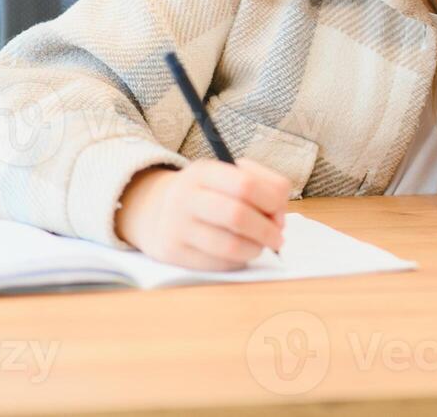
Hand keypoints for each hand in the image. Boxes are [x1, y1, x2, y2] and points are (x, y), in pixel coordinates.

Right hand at [113, 158, 287, 269]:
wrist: (158, 211)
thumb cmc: (209, 192)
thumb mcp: (230, 174)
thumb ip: (264, 186)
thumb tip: (278, 218)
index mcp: (203, 172)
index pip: (245, 184)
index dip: (271, 200)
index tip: (279, 211)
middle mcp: (185, 197)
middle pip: (237, 215)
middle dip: (266, 230)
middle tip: (278, 237)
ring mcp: (176, 226)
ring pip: (229, 245)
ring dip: (255, 249)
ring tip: (260, 245)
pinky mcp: (173, 252)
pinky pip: (217, 264)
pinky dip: (238, 261)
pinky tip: (240, 253)